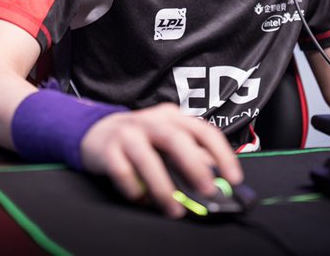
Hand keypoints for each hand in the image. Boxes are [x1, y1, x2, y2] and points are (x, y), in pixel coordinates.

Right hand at [79, 102, 242, 218]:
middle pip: (176, 139)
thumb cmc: (140, 140)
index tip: (233, 178)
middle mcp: (151, 121)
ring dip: (163, 188)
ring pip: (147, 159)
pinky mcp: (107, 150)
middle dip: (194, 167)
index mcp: (172, 117)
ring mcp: (127, 133)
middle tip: (207, 192)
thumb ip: (191, 155)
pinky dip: (134, 191)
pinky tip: (141, 200)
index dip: (222, 153)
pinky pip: (123, 173)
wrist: (96, 132)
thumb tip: (218, 180)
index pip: (203, 130)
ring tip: (174, 210)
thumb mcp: (167, 140)